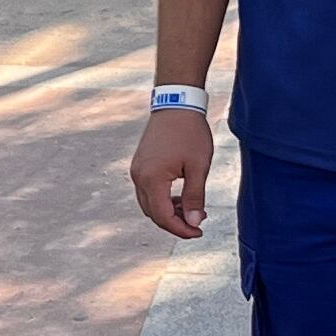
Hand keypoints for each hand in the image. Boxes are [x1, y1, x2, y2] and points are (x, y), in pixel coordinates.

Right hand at [129, 106, 213, 238]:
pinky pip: (147, 191)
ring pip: (149, 203)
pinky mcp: (140, 164)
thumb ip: (195, 197)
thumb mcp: (198, 167)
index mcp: (152, 179)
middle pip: (153, 213)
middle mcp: (139, 176)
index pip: (163, 216)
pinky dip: (162, 199)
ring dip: (168, 211)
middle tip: (197, 222)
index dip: (181, 229)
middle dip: (174, 222)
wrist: (176, 104)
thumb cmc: (189, 132)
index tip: (199, 232)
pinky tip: (180, 196)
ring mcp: (137, 170)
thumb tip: (193, 222)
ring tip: (191, 209)